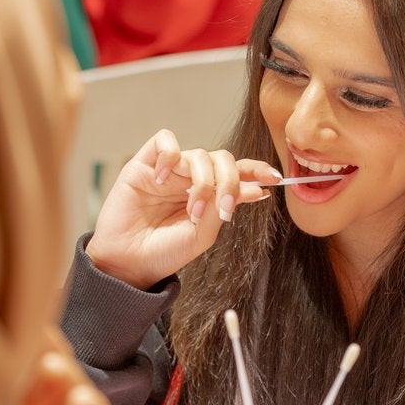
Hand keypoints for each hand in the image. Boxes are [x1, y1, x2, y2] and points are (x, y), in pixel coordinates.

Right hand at [85, 129, 281, 288]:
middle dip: (230, 182)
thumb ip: (225, 206)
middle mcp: (190, 178)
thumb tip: (257, 188)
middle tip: (223, 210)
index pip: (236, 172)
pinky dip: (169, 156)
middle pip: (222, 159)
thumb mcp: (203, 233)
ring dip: (203, 182)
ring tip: (192, 210)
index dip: (256, 169)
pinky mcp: (144, 164)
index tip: (275, 178)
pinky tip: (161, 179)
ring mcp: (168, 170)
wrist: (129, 263)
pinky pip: (164, 141)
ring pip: (198, 154)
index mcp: (208, 194)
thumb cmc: (165, 251)